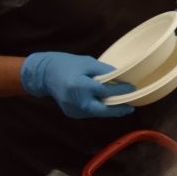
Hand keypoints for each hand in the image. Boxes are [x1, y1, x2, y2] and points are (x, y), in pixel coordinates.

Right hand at [20, 52, 134, 118]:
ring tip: (122, 105)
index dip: (121, 90)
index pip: (106, 91)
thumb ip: (105, 71)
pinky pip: (89, 113)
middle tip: (131, 108)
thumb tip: (121, 77)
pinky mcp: (71, 113)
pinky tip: (106, 104)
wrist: (44, 74)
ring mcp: (72, 109)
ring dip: (109, 110)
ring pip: (96, 113)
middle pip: (102, 110)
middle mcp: (76, 101)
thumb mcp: (88, 62)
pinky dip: (98, 109)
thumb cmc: (67, 64)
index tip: (132, 87)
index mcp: (80, 86)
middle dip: (118, 110)